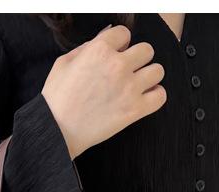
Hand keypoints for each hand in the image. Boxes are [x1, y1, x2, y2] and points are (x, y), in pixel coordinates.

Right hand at [41, 25, 166, 159]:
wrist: (58, 130)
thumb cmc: (57, 98)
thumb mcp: (65, 62)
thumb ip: (88, 47)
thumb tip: (106, 37)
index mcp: (99, 50)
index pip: (124, 33)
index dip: (121, 44)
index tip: (117, 54)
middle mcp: (117, 65)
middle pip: (146, 50)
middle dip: (138, 58)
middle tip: (129, 70)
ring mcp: (129, 88)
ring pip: (157, 71)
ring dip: (150, 76)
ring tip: (139, 84)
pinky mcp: (135, 110)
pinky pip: (161, 96)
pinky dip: (156, 96)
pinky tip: (146, 98)